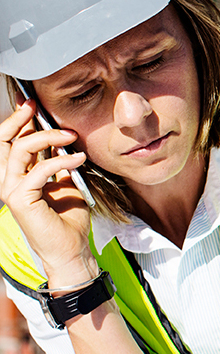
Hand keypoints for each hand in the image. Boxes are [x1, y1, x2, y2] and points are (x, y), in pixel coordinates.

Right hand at [0, 98, 95, 282]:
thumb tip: (63, 138)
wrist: (72, 248)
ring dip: (47, 138)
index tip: (33, 105)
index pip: (10, 141)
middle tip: (39, 107)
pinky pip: (39, 170)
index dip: (19, 121)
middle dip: (22, 119)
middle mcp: (10, 180)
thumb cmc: (69, 218)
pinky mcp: (20, 200)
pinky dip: (61, 161)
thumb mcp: (66, 181)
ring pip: (20, 149)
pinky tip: (79, 159)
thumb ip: (59, 162)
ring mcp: (12, 190)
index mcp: (19, 175)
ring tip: (71, 136)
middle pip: (6, 140)